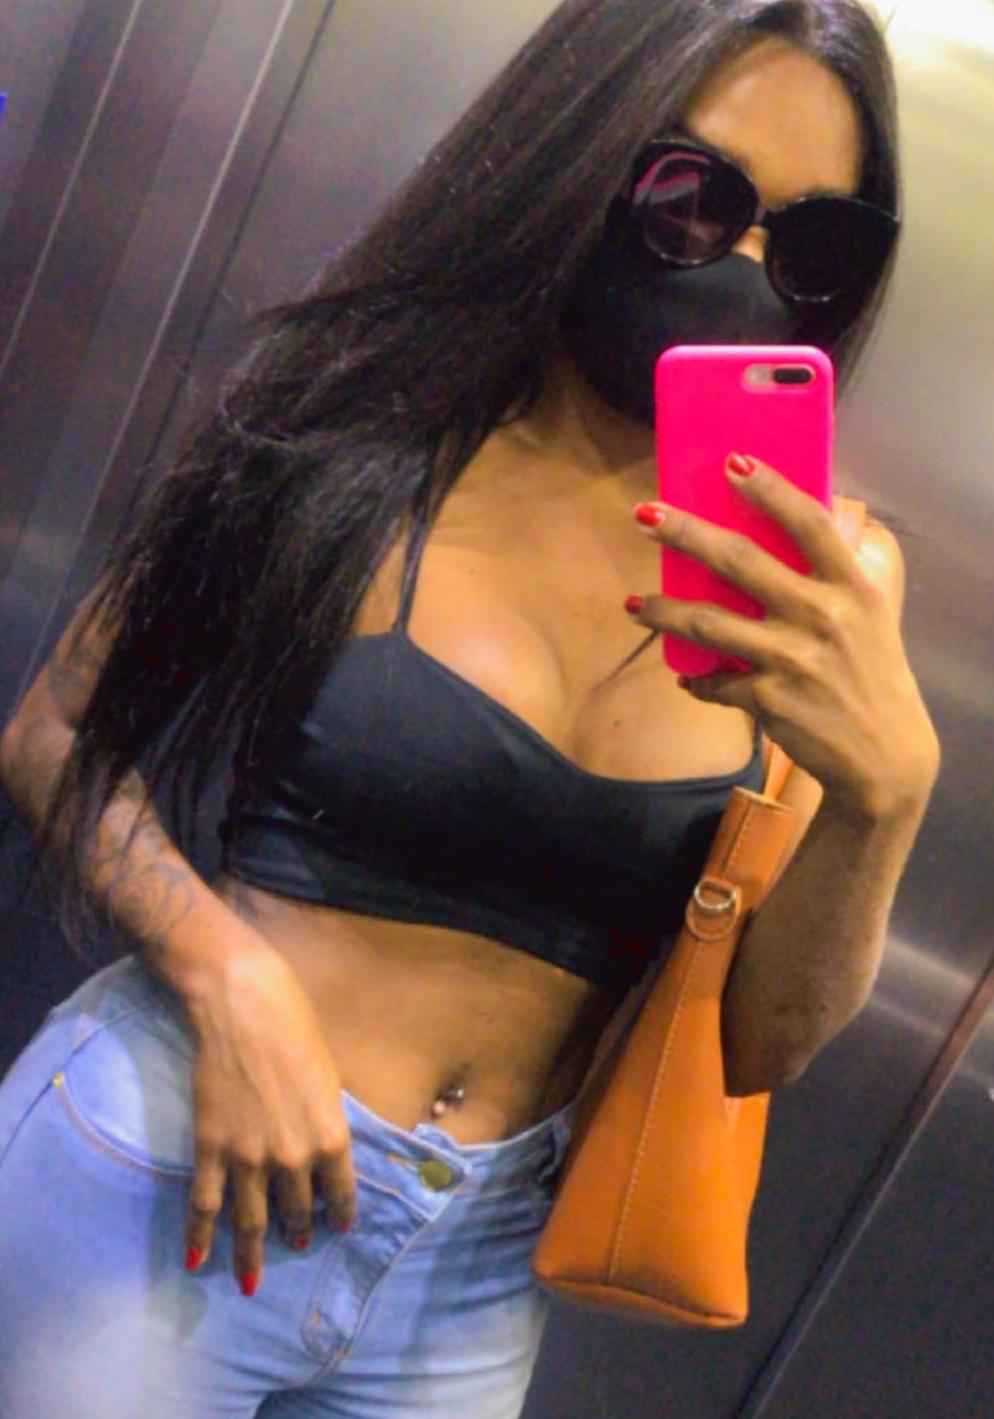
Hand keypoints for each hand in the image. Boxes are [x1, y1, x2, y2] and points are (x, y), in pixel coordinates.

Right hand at [181, 933, 356, 1295]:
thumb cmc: (295, 1030)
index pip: (340, 1193)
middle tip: (296, 1244)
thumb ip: (326, 1119)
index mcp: (332, 1137)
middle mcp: (294, 1157)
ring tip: (251, 1279)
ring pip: (250, 1221)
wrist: (243, 1008)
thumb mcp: (328, 1077)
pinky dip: (200, 1238)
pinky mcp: (211, 1149)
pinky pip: (204, 1205)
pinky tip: (197, 1261)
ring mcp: (249, 1158)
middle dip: (297, 1232)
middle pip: (295, 1211)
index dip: (339, 1215)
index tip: (337, 1229)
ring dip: (250, 1254)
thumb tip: (324, 1145)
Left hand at [627, 452, 939, 822]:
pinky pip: (717, 682)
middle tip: (644, 515)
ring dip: (663, 611)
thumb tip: (795, 523)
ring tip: (634, 604)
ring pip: (708, 623)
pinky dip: (698, 680)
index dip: (769, 488)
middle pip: (740, 561)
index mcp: (852, 586)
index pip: (808, 522)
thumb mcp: (872, 615)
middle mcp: (823, 616)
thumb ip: (837, 572)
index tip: (731, 462)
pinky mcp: (769, 700)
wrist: (884, 757)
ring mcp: (793, 659)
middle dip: (685, 533)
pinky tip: (688, 676)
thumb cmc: (872, 674)